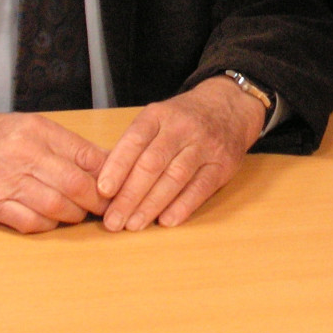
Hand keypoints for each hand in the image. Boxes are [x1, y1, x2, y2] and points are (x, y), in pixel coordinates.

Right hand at [0, 112, 109, 233]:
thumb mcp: (31, 127)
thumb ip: (66, 145)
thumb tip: (105, 163)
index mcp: (38, 131)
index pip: (86, 155)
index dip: (108, 176)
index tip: (118, 187)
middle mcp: (24, 154)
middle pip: (76, 184)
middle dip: (98, 201)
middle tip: (106, 208)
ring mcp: (6, 181)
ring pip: (57, 207)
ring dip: (74, 215)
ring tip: (79, 214)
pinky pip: (30, 223)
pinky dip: (48, 225)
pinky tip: (51, 220)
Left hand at [96, 76, 265, 231]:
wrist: (229, 107)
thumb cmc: (183, 119)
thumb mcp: (158, 119)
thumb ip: (136, 145)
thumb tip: (108, 184)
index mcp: (159, 115)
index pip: (134, 140)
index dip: (117, 166)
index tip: (103, 191)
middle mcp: (182, 128)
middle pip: (152, 163)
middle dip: (130, 195)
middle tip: (113, 220)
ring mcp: (205, 145)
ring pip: (175, 177)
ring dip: (152, 204)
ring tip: (134, 224)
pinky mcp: (222, 164)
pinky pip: (201, 188)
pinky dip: (182, 206)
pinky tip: (166, 221)